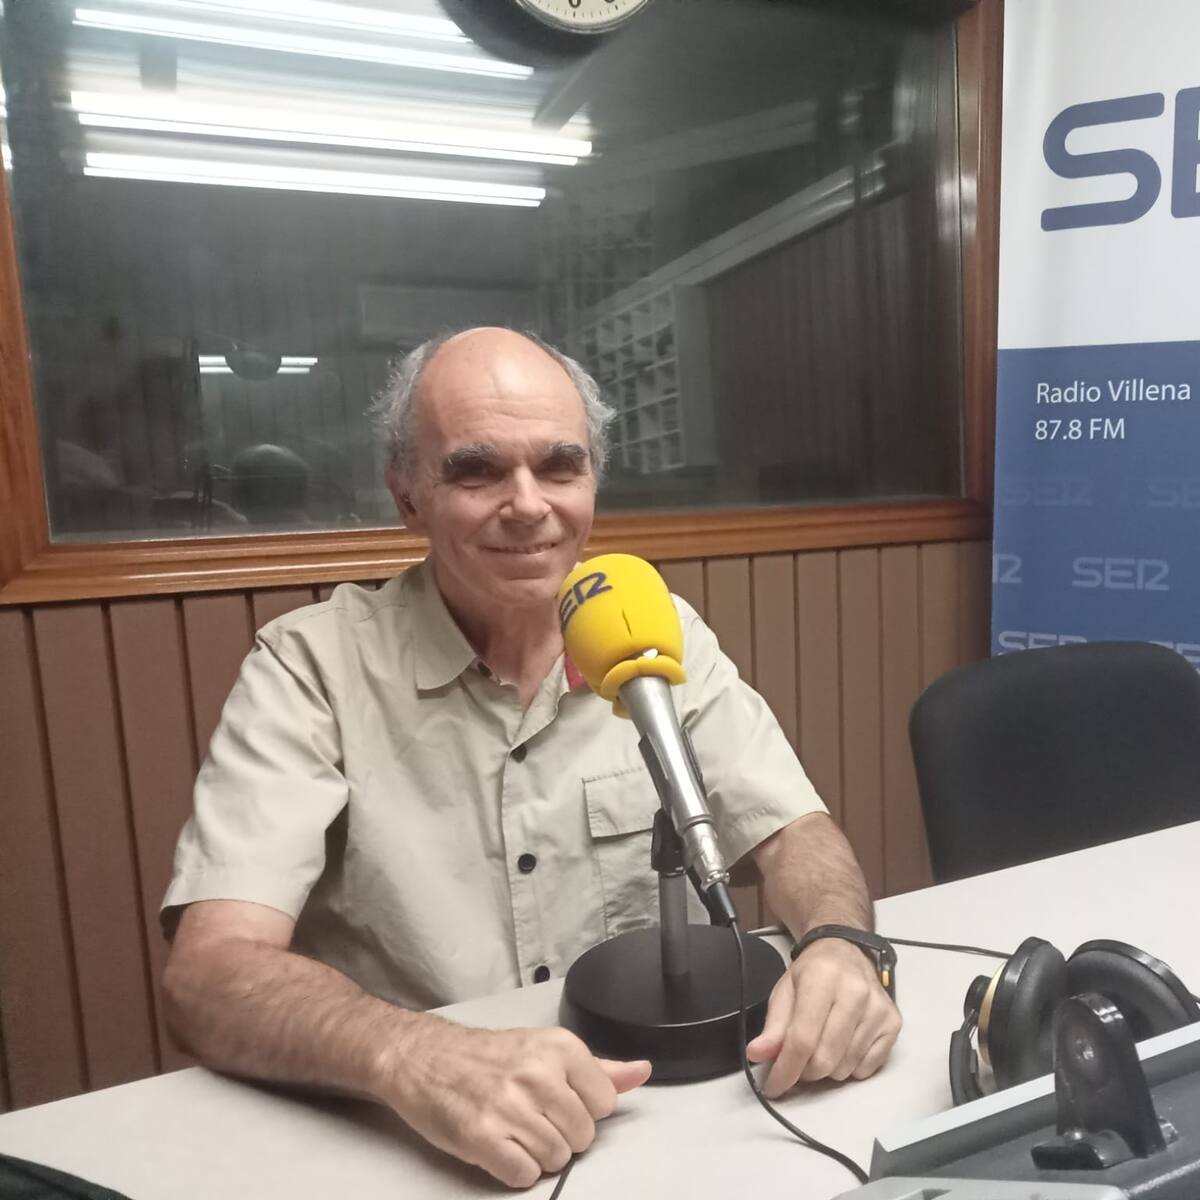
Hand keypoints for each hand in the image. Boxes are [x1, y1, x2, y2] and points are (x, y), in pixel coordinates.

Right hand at [380, 1021, 650, 1187]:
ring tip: (513, 1128)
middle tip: (530, 1115)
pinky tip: (500, 1145)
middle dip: (560, 1134)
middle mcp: (538, 1074)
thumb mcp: (545, 1049)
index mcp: (559, 1048)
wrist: (425, 1059)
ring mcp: (509, 1106)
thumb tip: (641, 1072)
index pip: (605, 1104)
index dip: (582, 1109)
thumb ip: (598, 1067)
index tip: (557, 1099)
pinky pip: (524, 1175)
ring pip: (556, 1159)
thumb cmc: (487, 1056)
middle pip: (582, 1136)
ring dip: (537, 1153)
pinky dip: (514, 1168)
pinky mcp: (482, 1137)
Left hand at [745, 937, 900, 1097]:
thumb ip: (773, 1026)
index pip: (803, 1039)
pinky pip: (868, 1069)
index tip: (773, 1088)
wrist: (845, 951)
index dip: (785, 1070)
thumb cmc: (811, 973)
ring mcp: (879, 1009)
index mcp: (822, 979)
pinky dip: (850, 1068)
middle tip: (797, 1063)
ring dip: (827, 1070)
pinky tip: (842, 1046)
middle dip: (805, 1072)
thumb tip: (756, 1055)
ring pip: (846, 1068)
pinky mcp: (894, 1023)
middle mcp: (856, 993)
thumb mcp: (784, 991)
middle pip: (825, 1059)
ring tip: (820, 1048)